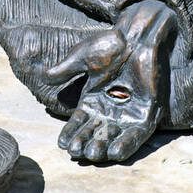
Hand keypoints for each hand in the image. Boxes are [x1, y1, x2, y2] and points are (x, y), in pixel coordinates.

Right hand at [42, 0, 177, 162]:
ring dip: (103, 147)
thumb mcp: (81, 58)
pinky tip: (115, 153)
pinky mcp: (146, 114)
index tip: (62, 144)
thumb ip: (66, 70)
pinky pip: (136, 135)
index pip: (79, 123)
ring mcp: (127, 114)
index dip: (71, 134)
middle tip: (76, 152)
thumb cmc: (109, 45)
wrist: (136, 38)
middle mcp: (109, 111)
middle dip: (85, 143)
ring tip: (92, 154)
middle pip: (95, 134)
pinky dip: (127, 145)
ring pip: (113, 137)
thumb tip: (45, 76)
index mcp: (93, 101)